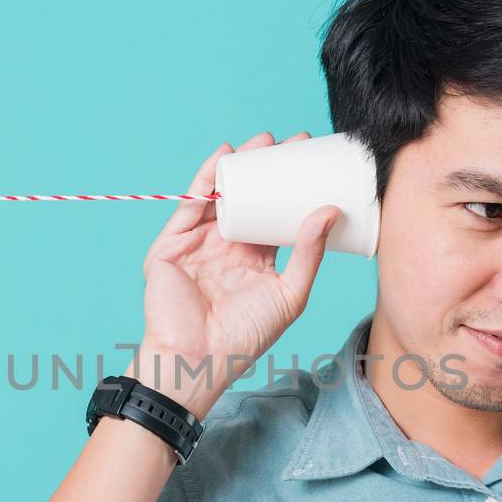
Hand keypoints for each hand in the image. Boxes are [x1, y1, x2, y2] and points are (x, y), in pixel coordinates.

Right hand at [131, 131, 341, 415]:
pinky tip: (224, 156)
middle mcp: (226, 248)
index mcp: (254, 261)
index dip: (291, 188)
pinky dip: (205, 178)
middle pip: (249, 198)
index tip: (313, 162)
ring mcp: (198, 245)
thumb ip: (308, 254)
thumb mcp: (289, 294)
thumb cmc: (245, 337)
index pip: (275, 215)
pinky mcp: (172, 245)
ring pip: (220, 195)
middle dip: (268, 168)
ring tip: (262, 142)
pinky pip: (190, 204)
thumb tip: (329, 211)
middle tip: (292, 143)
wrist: (197, 358)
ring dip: (240, 165)